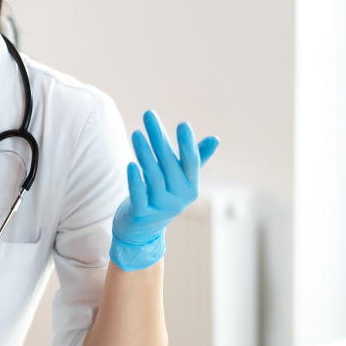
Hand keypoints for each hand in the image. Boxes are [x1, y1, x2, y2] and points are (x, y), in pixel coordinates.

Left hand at [110, 110, 218, 271]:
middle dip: (158, 138)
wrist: (142, 230)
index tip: (183, 124)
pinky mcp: (142, 215)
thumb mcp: (179, 179)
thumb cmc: (162, 195)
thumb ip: (194, 159)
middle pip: (168, 164)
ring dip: (144, 154)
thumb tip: (215, 139)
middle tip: (148, 115)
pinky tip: (130, 164)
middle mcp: (179, 198)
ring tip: (136, 133)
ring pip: (153, 177)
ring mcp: (161, 207)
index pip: (191, 162)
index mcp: (190, 186)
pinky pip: (139, 195)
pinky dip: (135, 180)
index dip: (188, 144)